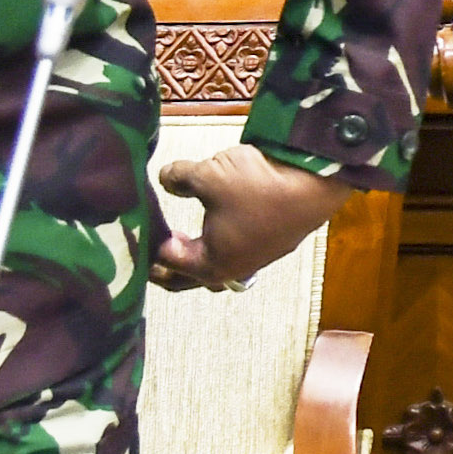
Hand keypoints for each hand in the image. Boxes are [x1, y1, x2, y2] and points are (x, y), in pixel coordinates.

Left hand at [153, 144, 355, 291]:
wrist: (316, 182)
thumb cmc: (256, 185)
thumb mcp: (207, 175)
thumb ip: (179, 179)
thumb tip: (165, 180)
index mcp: (211, 264)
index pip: (168, 264)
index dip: (149, 246)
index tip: (136, 230)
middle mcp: (233, 270)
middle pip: (191, 278)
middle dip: (168, 267)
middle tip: (150, 252)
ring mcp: (257, 259)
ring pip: (217, 267)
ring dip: (197, 257)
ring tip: (183, 240)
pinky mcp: (274, 244)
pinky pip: (237, 253)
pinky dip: (221, 245)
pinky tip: (219, 224)